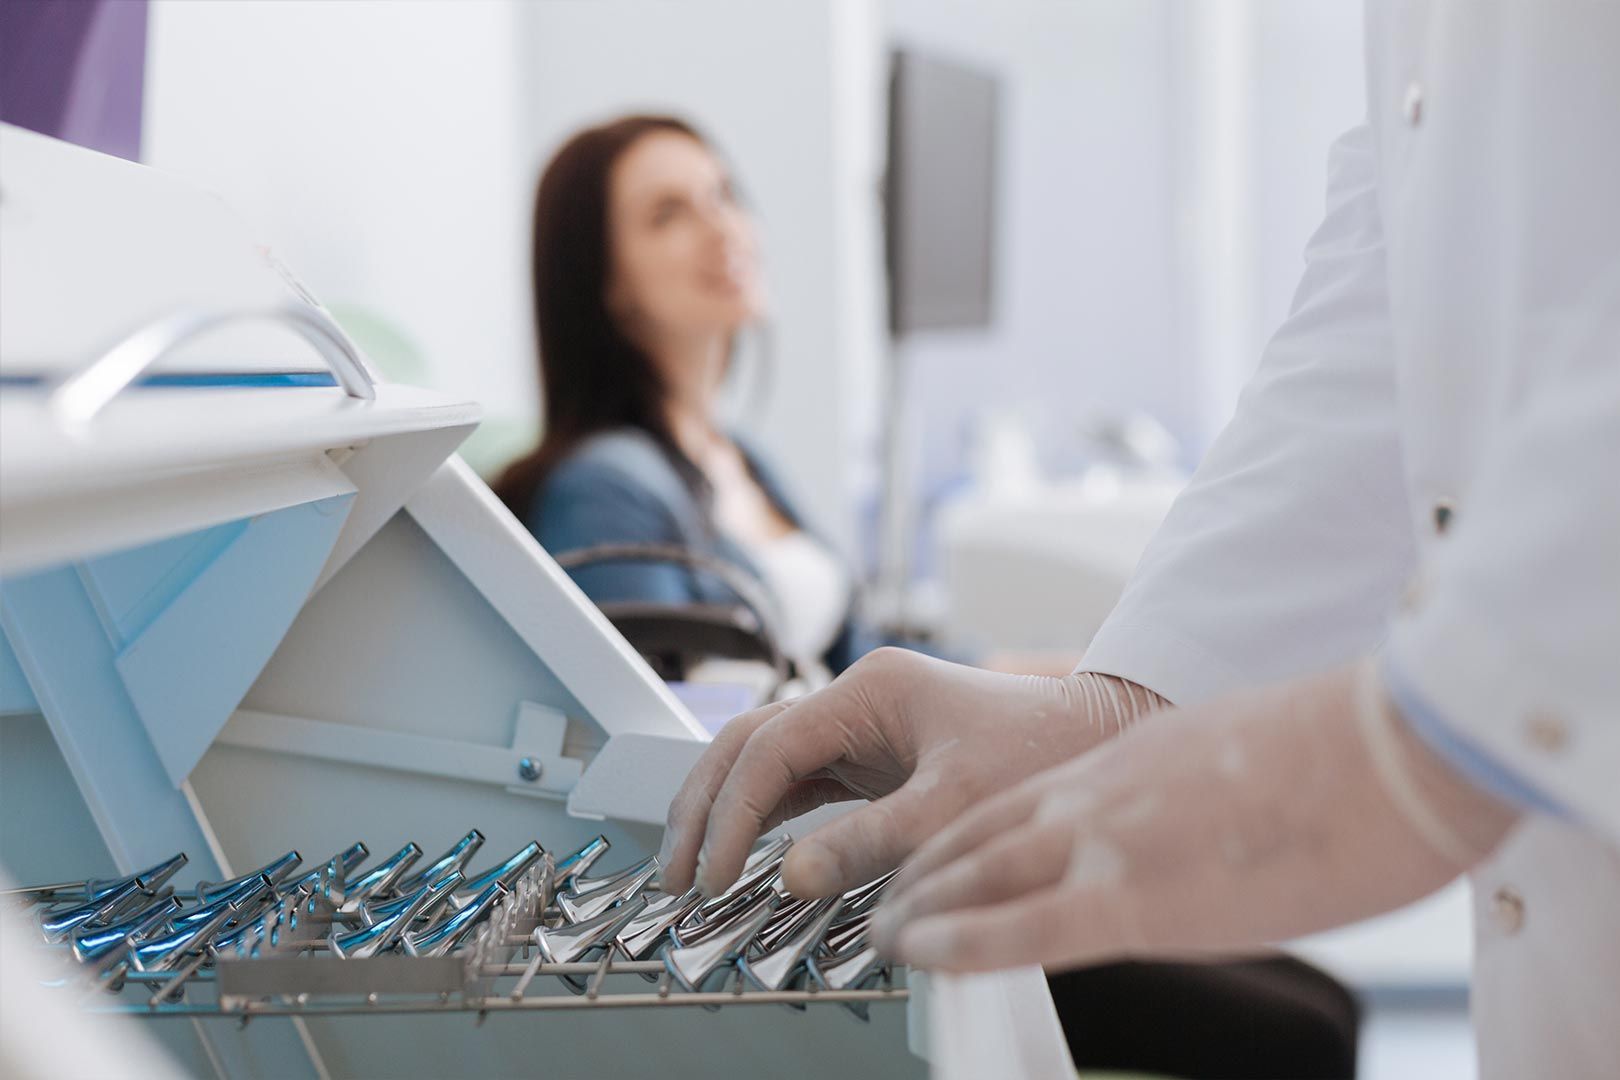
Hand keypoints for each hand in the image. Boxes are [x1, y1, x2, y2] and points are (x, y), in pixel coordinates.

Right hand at [658, 647, 1168, 898]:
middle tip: (677, 873)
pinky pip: (796, 785)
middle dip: (705, 807)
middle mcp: (855, 701)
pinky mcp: (869, 758)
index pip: (769, 747)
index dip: (731, 813)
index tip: (715, 873)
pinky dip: (763, 820)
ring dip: (724, 812)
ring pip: (763, 763)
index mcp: (870, 690)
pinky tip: (743, 856)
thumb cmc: (1040, 752)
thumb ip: (871, 840)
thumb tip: (789, 876)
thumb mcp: (954, 801)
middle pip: (748, 745)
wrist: (1095, 738)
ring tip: (693, 870)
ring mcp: (858, 728)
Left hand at [872, 661, 1519, 972]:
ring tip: (880, 932)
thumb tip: (1187, 828)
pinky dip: (958, 939)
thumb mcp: (1237, 762)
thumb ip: (1187, 796)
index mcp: (1126, 763)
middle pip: (980, 833)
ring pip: (980, 871)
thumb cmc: (1345, 756)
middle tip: (878, 902)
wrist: (1394, 743)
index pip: (1015, 803)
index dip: (961, 838)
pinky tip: (916, 951)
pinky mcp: (1137, 896)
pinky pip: (1021, 924)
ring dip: (922, 904)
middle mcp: (1099, 793)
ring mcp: (1110, 840)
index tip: (928, 865)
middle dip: (924, 872)